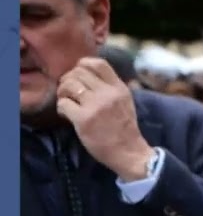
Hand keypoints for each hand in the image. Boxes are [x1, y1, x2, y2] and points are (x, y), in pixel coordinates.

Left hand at [56, 57, 152, 180]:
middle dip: (68, 80)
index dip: (82, 65)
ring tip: (67, 101)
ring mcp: (95, 106)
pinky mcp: (83, 119)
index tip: (79, 76)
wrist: (128, 152)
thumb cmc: (125, 129)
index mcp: (119, 88)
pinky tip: (67, 115)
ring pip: (68, 85)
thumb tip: (92, 74)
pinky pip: (63, 103)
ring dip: (62, 92)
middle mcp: (108, 93)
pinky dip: (61, 108)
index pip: (98, 63)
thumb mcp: (126, 102)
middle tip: (68, 92)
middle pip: (78, 72)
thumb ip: (112, 87)